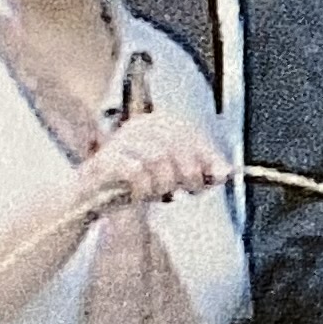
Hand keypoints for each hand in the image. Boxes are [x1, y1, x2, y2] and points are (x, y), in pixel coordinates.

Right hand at [79, 107, 226, 210]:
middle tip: (189, 191)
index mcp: (157, 124)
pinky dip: (144, 188)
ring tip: (159, 194)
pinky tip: (142, 195)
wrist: (96, 199)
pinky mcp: (105, 161)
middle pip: (176, 144)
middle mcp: (138, 127)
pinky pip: (135, 171)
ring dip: (164, 183)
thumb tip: (226, 171)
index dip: (207, 154)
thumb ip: (201, 171)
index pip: (188, 132)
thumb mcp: (175, 176)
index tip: (218, 176)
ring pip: (157, 158)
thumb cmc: (138, 184)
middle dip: (189, 172)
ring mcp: (119, 142)